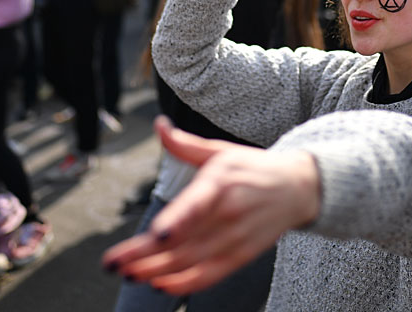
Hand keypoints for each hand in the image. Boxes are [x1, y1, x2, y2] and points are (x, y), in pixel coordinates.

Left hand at [102, 116, 319, 294]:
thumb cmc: (255, 168)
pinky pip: (209, 276)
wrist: (298, 188)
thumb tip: (159, 126)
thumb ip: (186, 145)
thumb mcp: (221, 151)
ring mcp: (236, 238)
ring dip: (156, 271)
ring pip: (190, 261)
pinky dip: (184, 284)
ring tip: (128, 273)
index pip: (198, 205)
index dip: (177, 221)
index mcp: (222, 183)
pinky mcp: (241, 255)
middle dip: (144, 255)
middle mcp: (229, 213)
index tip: (156, 234)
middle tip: (113, 263)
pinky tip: (160, 285)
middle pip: (183, 240)